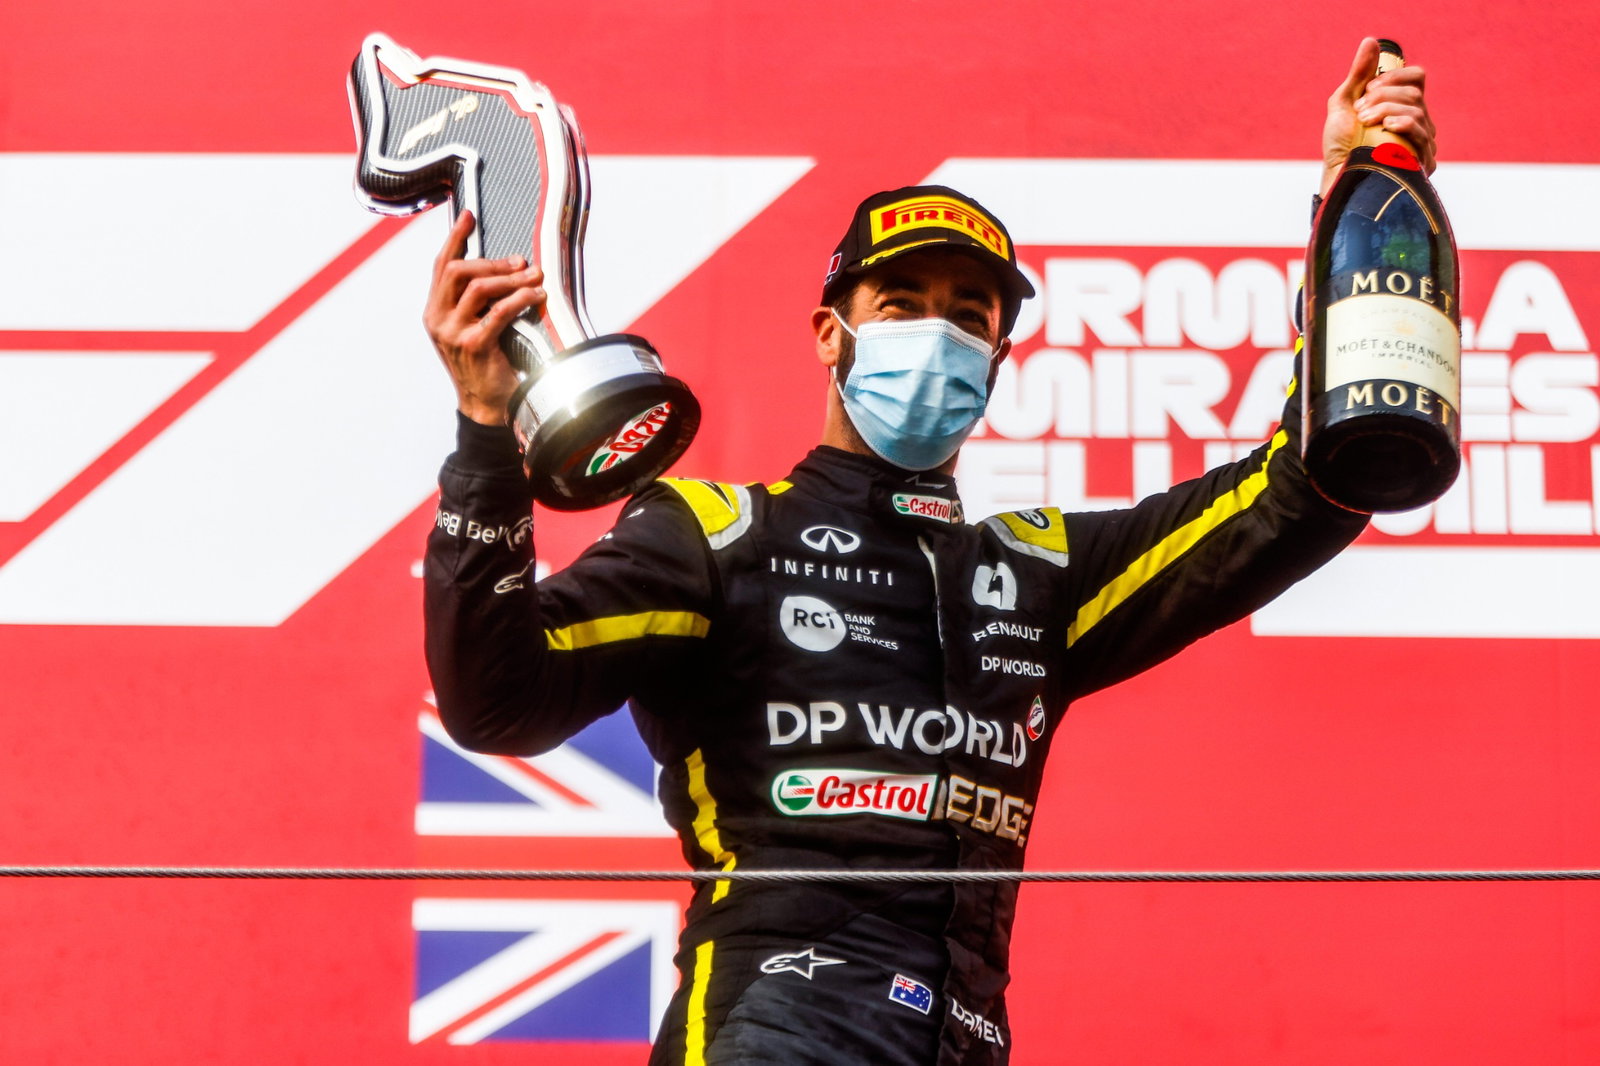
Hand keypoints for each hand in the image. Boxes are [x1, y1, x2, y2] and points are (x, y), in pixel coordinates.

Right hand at [423, 210, 546, 424]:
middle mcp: (437, 320)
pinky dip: (520, 299)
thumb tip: (502, 267)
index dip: (454, 238)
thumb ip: (474, 302)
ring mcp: (452, 334)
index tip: (468, 215)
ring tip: (535, 276)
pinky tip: (536, 295)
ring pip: (478, 287)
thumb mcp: (470, 328)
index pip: (441, 266)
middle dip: (493, 261)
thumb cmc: (485, 364)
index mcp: (434, 312)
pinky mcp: (474, 346)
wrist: (486, 406)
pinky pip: (498, 312)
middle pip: (458, 271)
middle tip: (521, 261)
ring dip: (511, 278)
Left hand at [1321, 37, 1437, 195]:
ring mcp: (1422, 142)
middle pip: (1414, 93)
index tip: (1369, 87)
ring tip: (1365, 122)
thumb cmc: (1341, 145)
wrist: (1338, 178)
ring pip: (1417, 111)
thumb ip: (1358, 74)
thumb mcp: (1344, 105)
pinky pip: (1421, 134)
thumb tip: (1370, 41)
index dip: (1395, 76)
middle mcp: (1418, 122)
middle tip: (1360, 112)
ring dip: (1387, 110)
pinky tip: (1389, 126)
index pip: (1416, 78)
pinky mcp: (1422, 163)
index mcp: (1403, 106)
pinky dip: (1404, 124)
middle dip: (1383, 97)